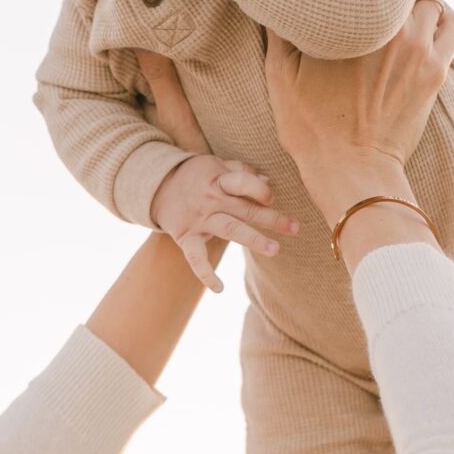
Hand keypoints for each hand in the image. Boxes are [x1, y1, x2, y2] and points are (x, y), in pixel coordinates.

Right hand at [148, 153, 298, 293]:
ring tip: (275, 250)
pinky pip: (195, 258)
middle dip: (270, 218)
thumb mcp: (217, 165)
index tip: (271, 197)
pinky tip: (219, 289)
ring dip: (253, 240)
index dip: (259, 189)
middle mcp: (210, 200)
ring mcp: (198, 220)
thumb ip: (242, 171)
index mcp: (219, 180)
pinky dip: (205, 274)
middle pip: (244, 210)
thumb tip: (268, 182)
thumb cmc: (198, 175)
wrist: (158, 186)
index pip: (242, 182)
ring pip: (229, 230)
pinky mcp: (186, 238)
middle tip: (295, 228)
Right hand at [264, 0, 453, 215]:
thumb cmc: (310, 126)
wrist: (351, 170)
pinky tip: (430, 20)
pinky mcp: (436, 70)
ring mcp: (420, 47)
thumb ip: (280, 29)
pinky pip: (453, 23)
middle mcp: (392, 26)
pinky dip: (445, 14)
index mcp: (353, 20)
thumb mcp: (280, 75)